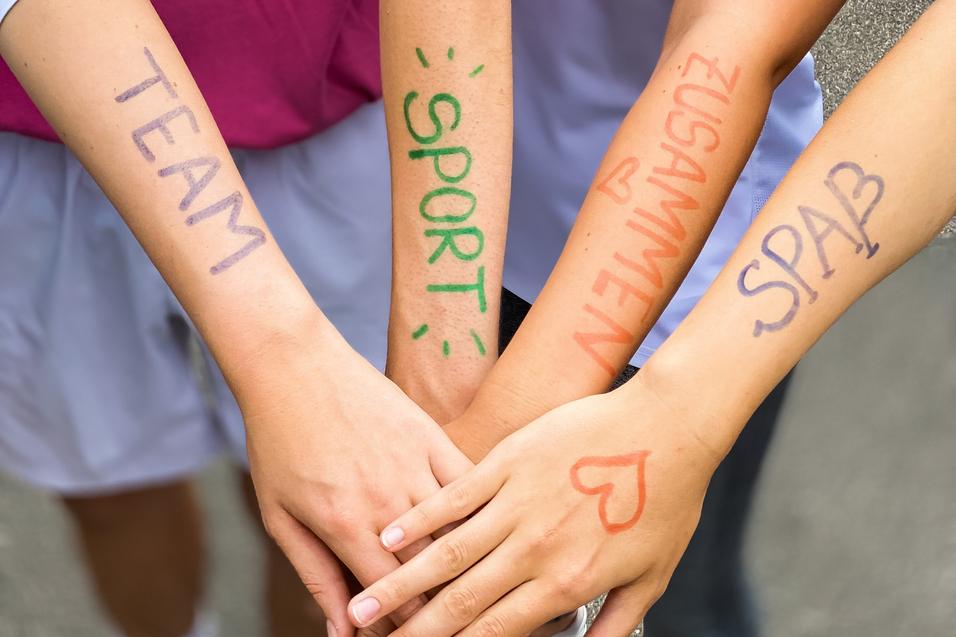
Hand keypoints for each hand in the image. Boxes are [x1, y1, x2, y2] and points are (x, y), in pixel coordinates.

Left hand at [235, 314, 473, 636]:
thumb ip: (315, 575)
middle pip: (432, 574)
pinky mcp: (432, 437)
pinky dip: (478, 513)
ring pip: (459, 533)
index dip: (406, 628)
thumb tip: (341, 631)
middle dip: (438, 606)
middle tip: (442, 620)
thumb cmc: (279, 441)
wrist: (294, 367)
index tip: (412, 636)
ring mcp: (414, 466)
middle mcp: (387, 501)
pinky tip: (483, 530)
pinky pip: (470, 485)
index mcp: (346, 525)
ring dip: (465, 565)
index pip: (393, 599)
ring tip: (468, 582)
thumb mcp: (279, 516)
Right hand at [345, 376, 720, 636]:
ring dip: (400, 584)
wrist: (667, 426)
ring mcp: (517, 502)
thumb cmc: (666, 498)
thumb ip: (614, 625)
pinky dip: (419, 519)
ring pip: (446, 553)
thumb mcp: (651, 577)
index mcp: (566, 581)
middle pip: (460, 602)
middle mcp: (533, 548)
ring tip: (363, 605)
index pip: (496, 631)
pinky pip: (455, 497)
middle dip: (414, 631)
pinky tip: (389, 535)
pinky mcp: (509, 461)